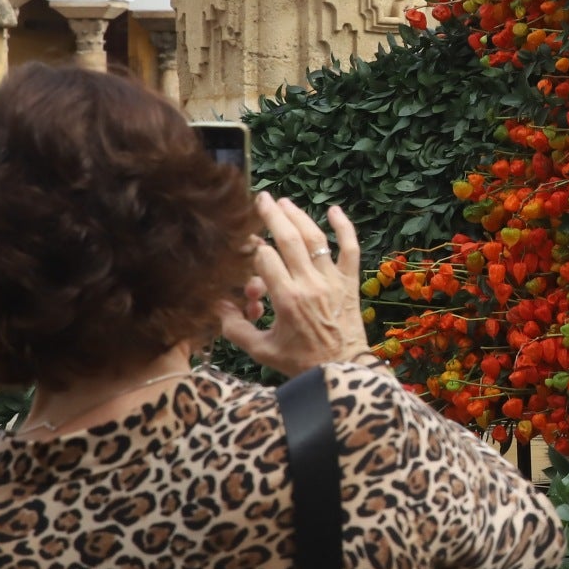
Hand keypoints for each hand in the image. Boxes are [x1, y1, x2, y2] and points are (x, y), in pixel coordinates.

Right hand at [215, 194, 369, 377]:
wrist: (342, 369)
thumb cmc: (301, 362)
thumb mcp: (262, 350)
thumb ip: (235, 329)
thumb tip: (217, 307)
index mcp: (287, 300)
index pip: (265, 259)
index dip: (252, 248)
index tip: (245, 244)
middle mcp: (310, 285)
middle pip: (289, 240)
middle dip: (272, 216)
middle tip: (261, 199)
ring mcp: (333, 281)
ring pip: (316, 239)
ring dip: (300, 216)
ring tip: (284, 202)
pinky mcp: (350, 282)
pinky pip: (351, 249)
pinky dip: (345, 228)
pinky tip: (335, 210)